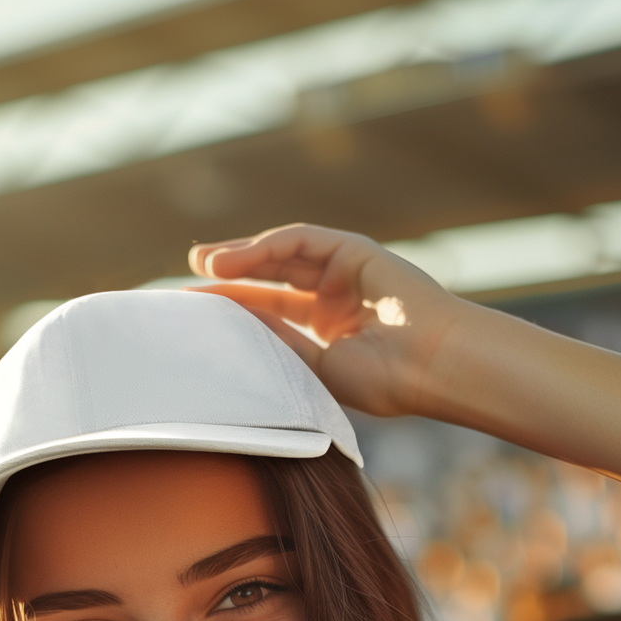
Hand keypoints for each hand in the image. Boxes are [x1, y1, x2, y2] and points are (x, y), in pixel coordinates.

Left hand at [188, 223, 468, 420]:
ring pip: (281, 255)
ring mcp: (346, 271)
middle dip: (228, 277)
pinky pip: (301, 240)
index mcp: (328, 332)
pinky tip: (233, 260)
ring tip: (202, 266)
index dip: (232, 311)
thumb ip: (277, 344)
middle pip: (269, 280)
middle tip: (186, 281)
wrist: (433, 365)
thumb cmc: (385, 380)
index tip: (192, 316)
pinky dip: (265, 246)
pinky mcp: (354, 249)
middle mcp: (335, 298)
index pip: (269, 313)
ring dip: (240, 257)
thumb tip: (230, 326)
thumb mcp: (315, 368)